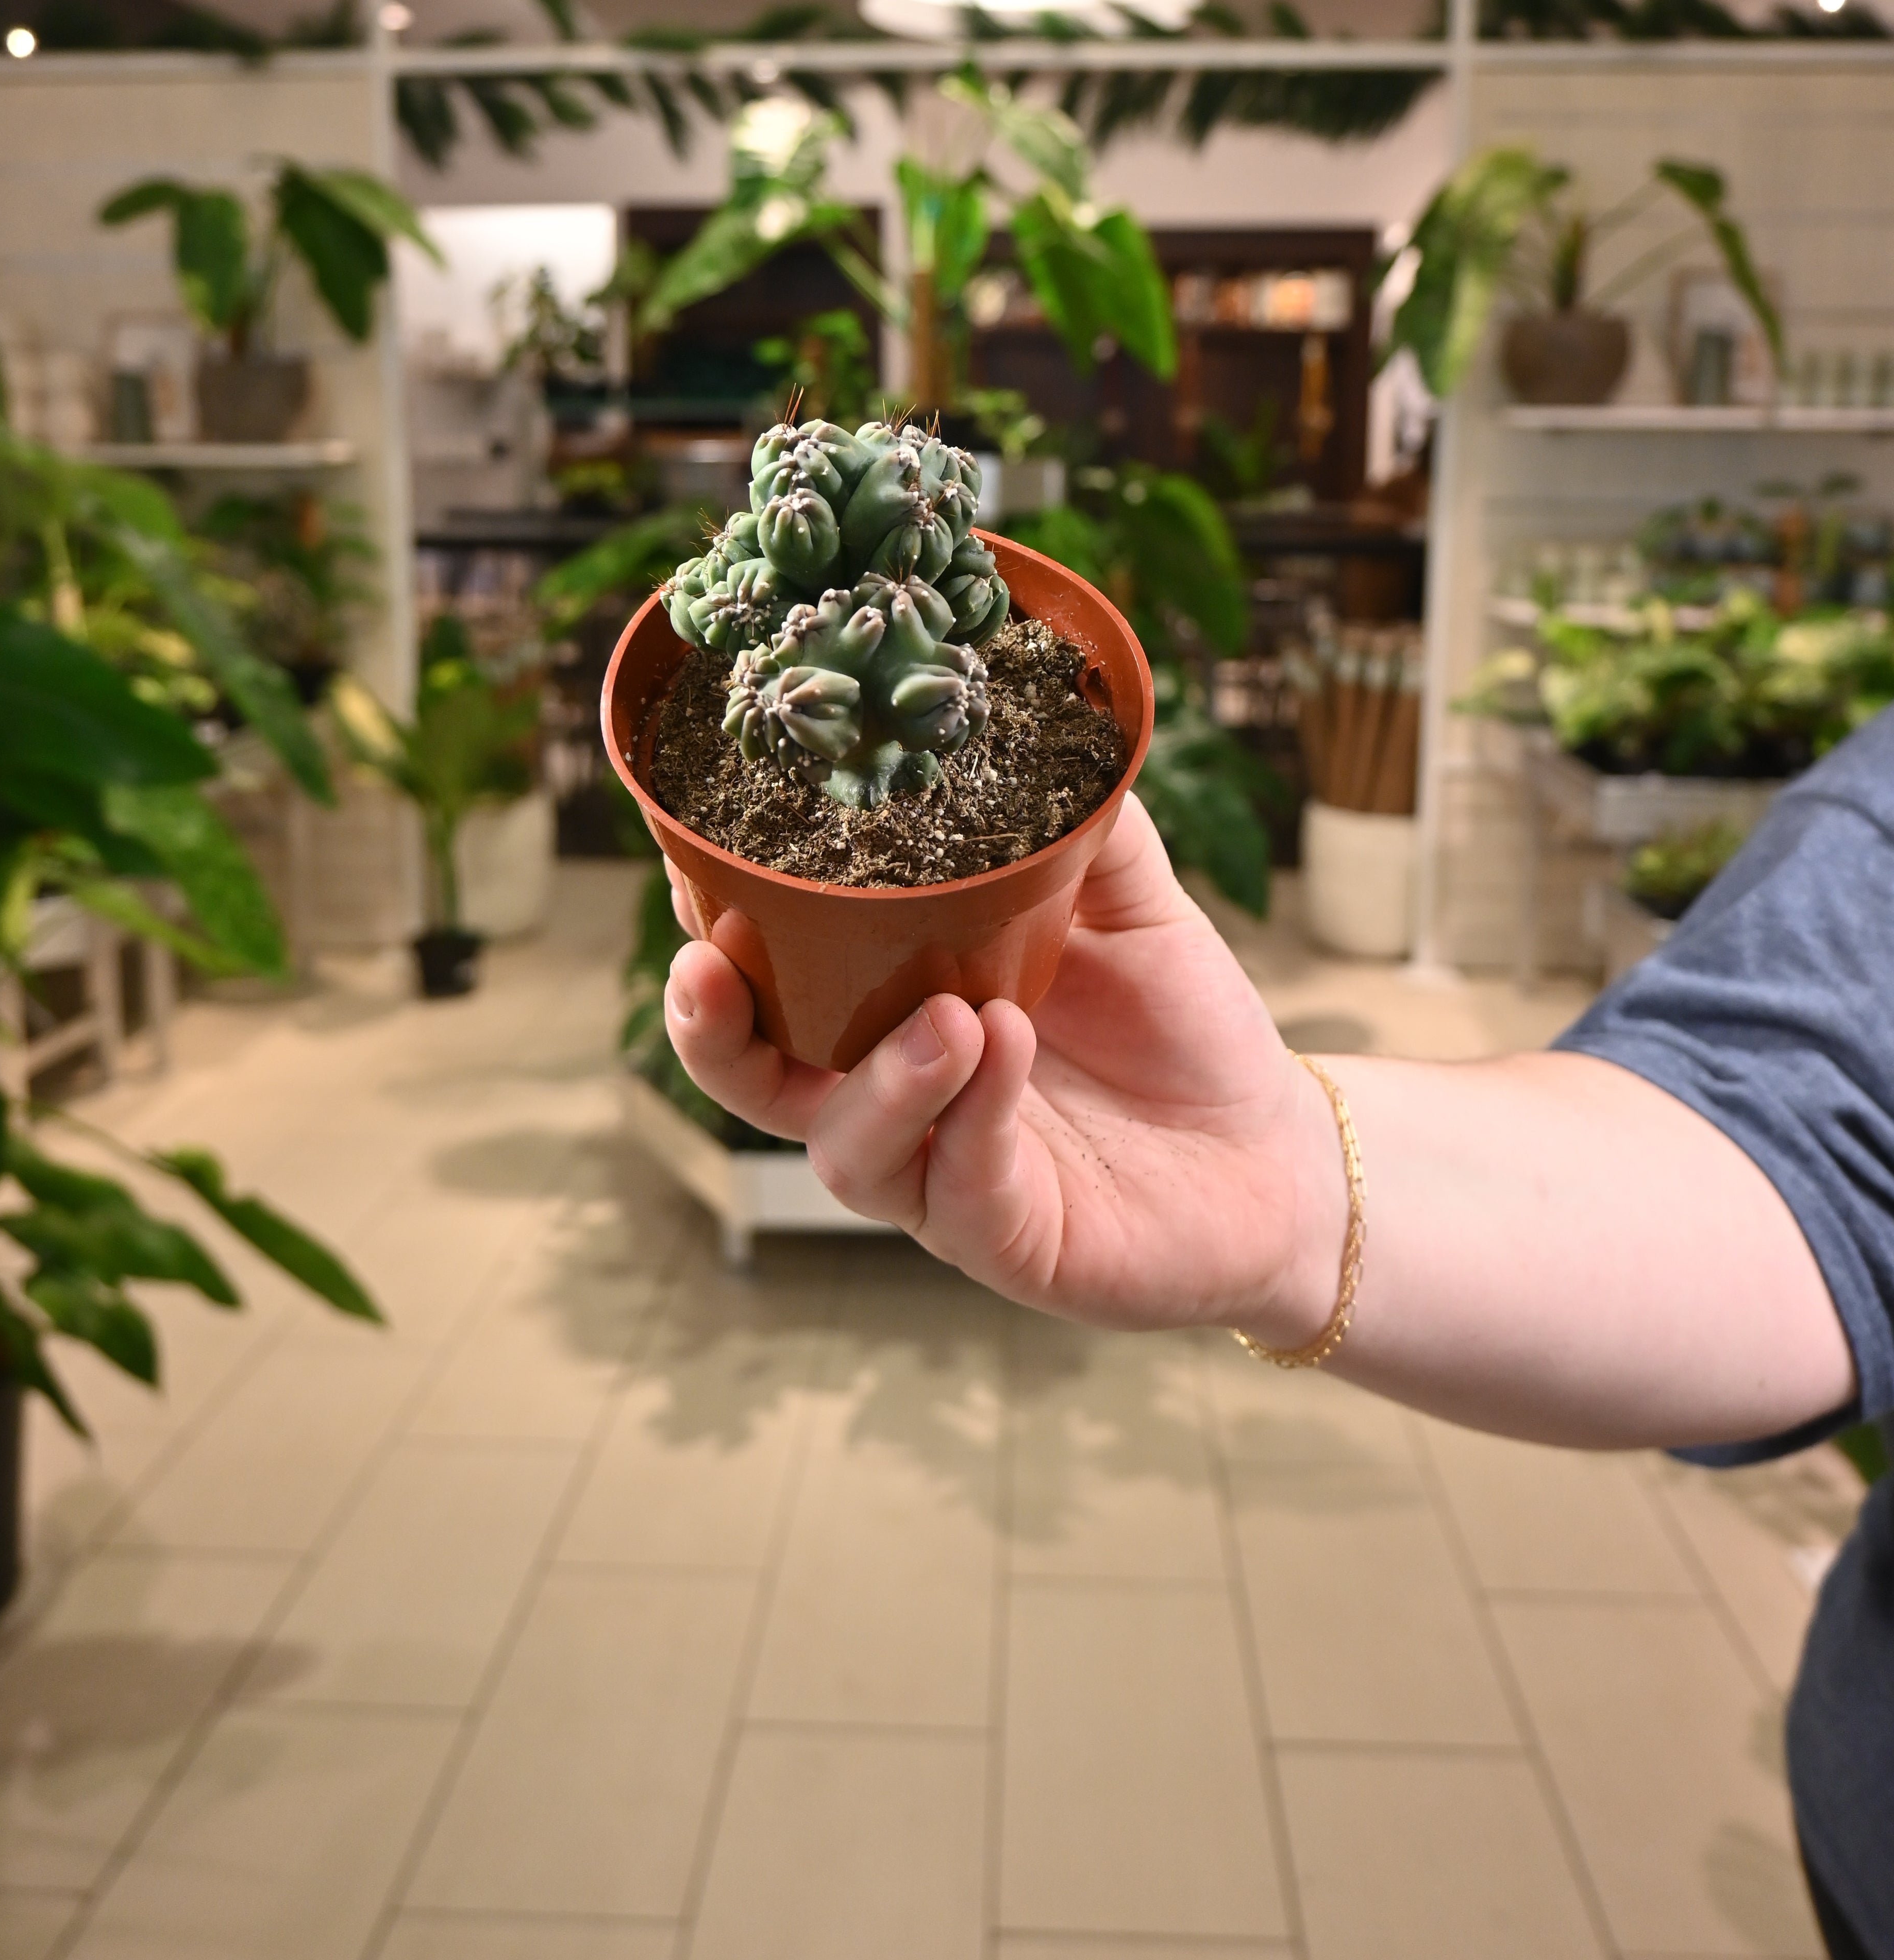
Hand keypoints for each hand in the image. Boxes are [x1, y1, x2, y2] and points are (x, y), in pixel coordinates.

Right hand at [662, 797, 1346, 1335]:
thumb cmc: (1182, 1026)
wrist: (1275, 1150)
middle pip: (757, 1080)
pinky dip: (975, 1118)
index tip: (684, 859)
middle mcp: (896, 1101)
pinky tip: (1004, 1050)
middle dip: (713, 1029)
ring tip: (944, 1016)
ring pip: (848, 1149)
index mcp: (892, 1012)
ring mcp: (944, 1177)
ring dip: (878, 1080)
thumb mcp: (1130, 902)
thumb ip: (1079, 827)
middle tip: (709, 964)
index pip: (773, 975)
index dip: (714, 926)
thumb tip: (1041, 717)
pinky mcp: (1012, 1242)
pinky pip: (965, 1190)